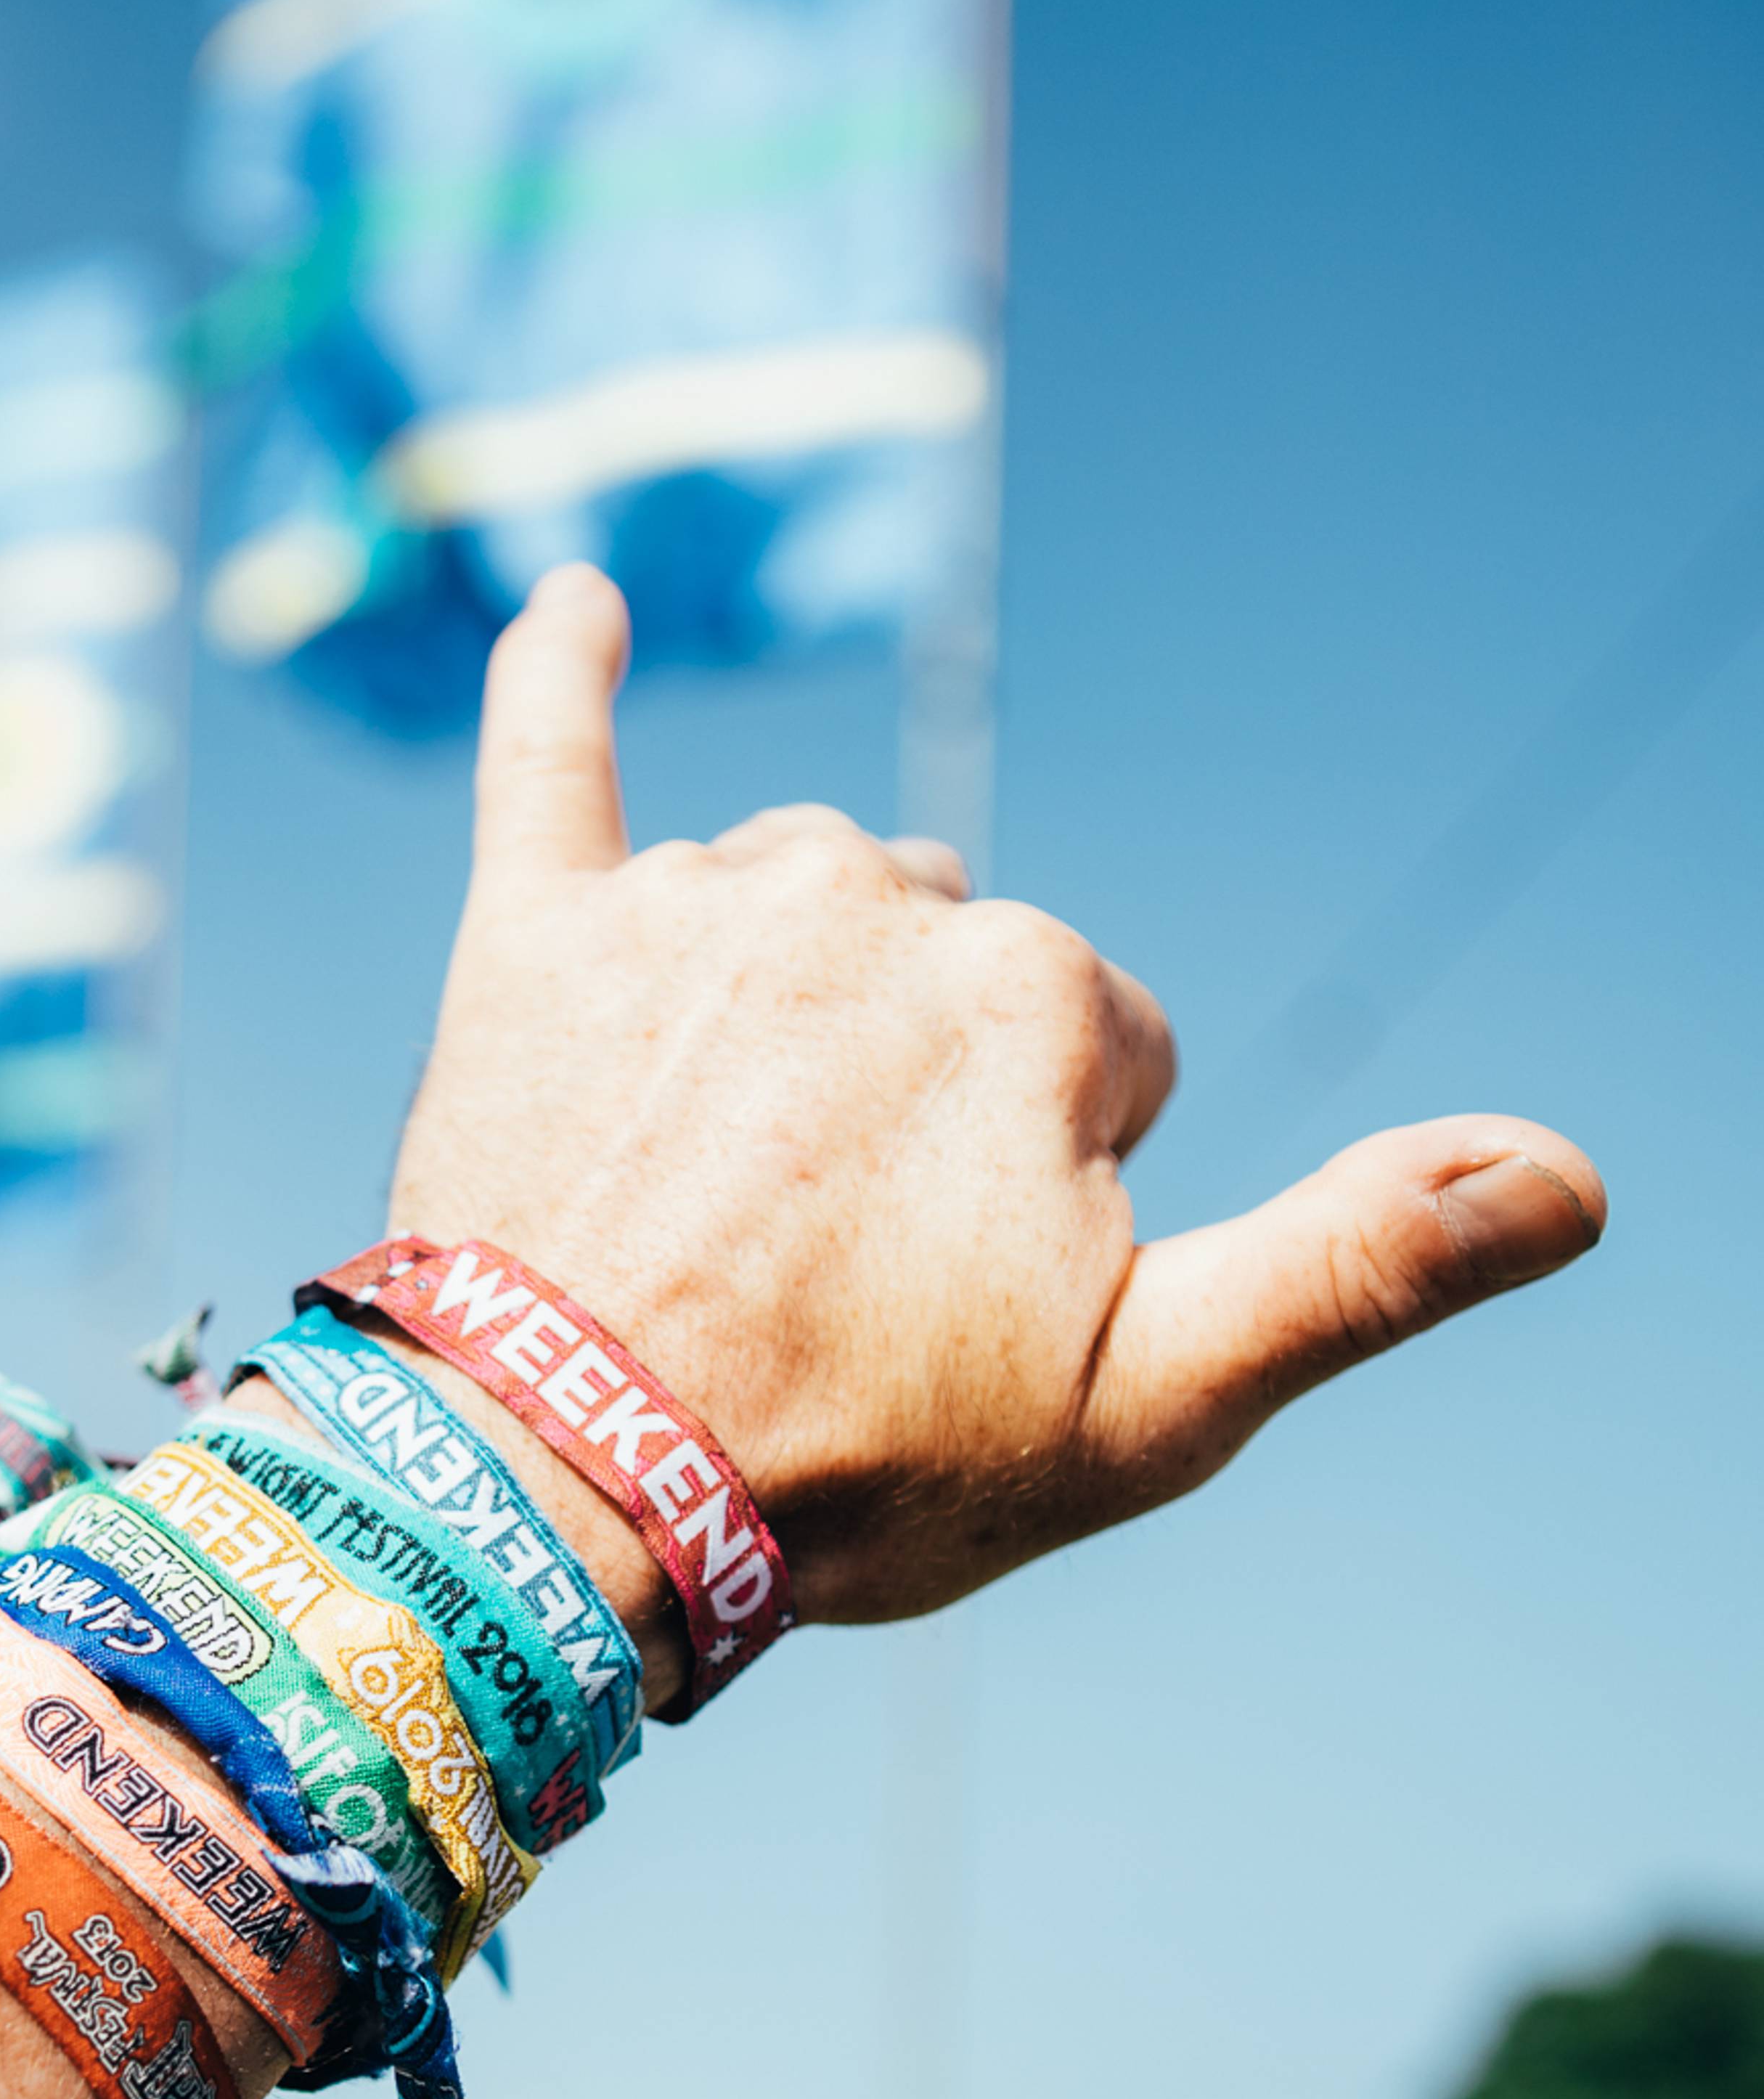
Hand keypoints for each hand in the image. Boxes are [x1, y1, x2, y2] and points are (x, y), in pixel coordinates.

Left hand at [388, 564, 1604, 1628]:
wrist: (565, 1490)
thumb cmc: (859, 1461)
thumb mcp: (1149, 1405)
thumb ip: (1360, 1269)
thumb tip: (1565, 1177)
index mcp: (1044, 999)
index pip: (1095, 1057)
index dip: (1037, 1195)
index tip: (935, 1304)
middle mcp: (875, 904)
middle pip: (940, 973)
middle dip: (908, 1098)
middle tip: (810, 1265)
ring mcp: (695, 905)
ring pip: (788, 912)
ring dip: (781, 1013)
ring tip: (708, 1185)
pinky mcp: (533, 932)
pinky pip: (551, 761)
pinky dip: (560, 683)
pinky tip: (575, 608)